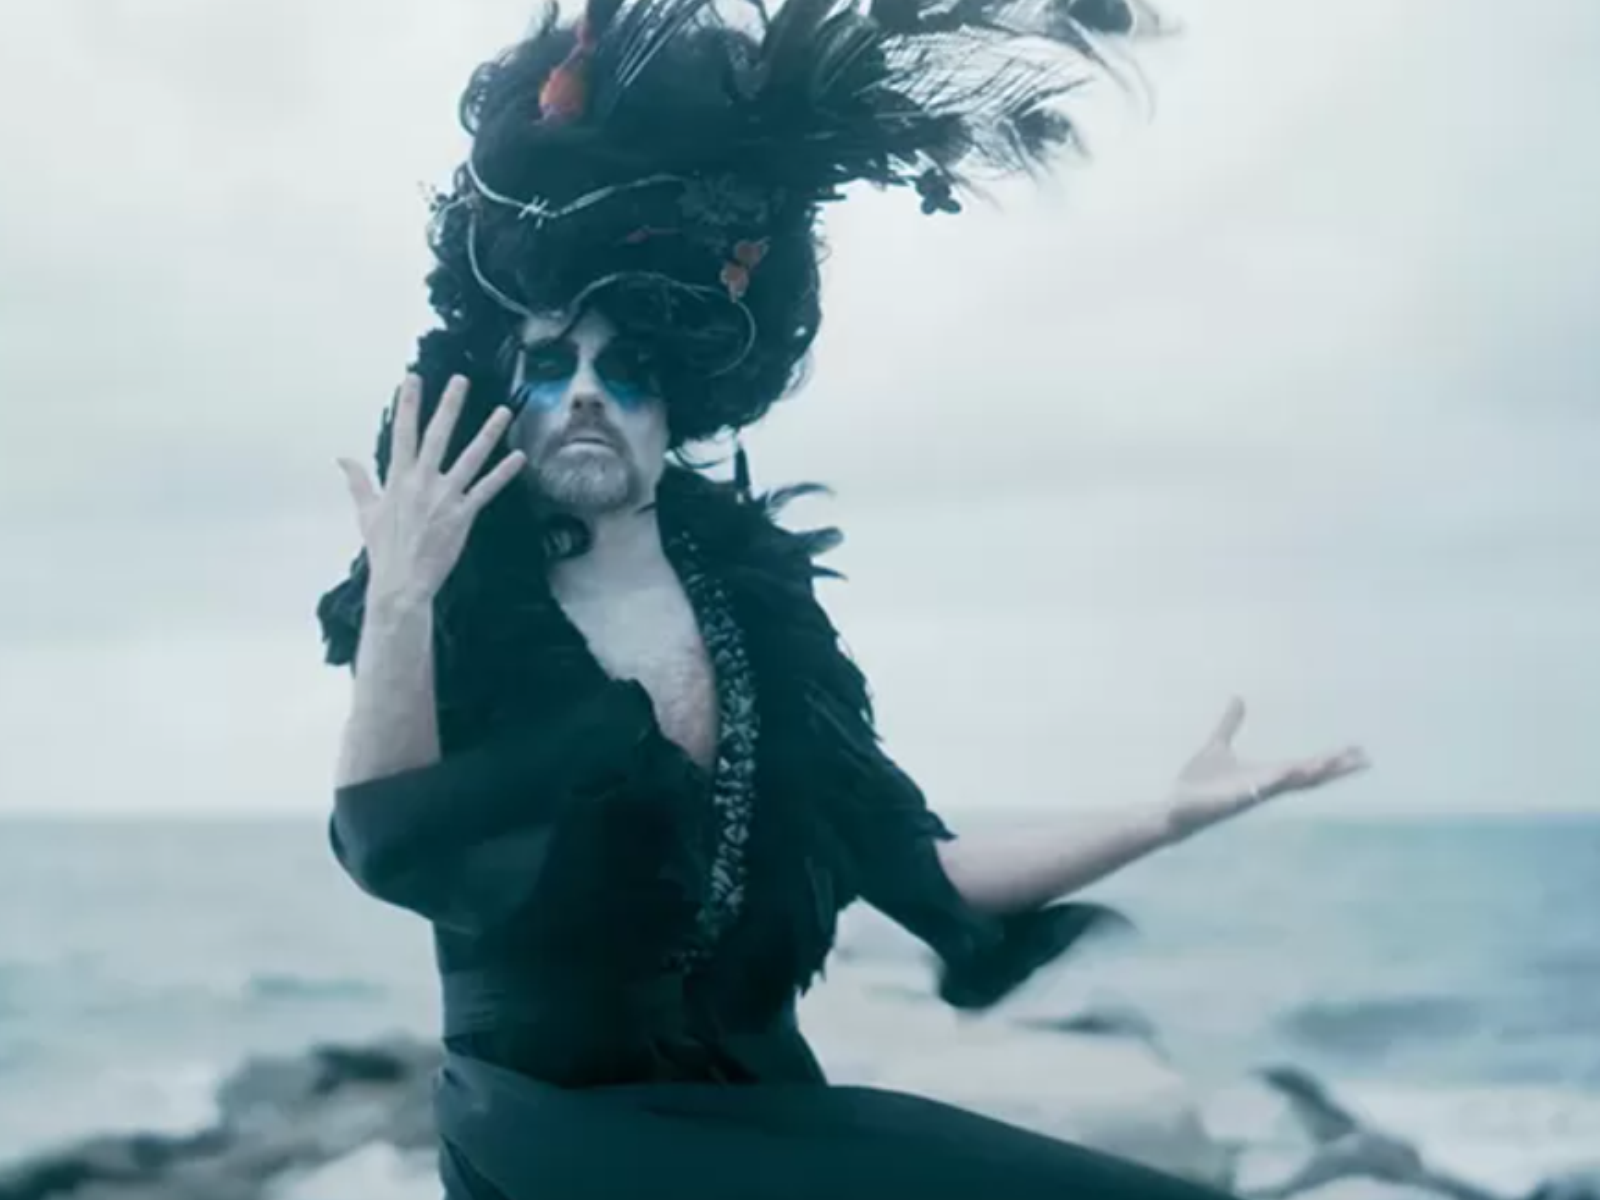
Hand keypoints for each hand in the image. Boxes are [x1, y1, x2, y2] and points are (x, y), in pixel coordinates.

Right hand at [337, 374, 524, 607]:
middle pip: (438, 436)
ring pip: (470, 457)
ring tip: (503, 411)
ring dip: (488, 433)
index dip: (408, 404)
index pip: (403, 432)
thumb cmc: (384, 548)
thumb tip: (342, 458)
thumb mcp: (366, 511)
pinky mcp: (463, 514)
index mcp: (398, 478)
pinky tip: (519, 457)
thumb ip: (358, 481)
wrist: (401, 581)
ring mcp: (445, 497)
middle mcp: (423, 482)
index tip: (413, 379)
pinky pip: (486, 489)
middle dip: (449, 406)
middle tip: (461, 380)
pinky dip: (503, 473)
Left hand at [1164, 698, 1368, 838]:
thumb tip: (1238, 698)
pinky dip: (1273, 782)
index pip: (1306, 766)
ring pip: (1286, 785)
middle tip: (1364, 759)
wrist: (1174, 807)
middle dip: (1334, 769)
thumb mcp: (1217, 745)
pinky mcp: (1231, 802)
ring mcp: (1249, 795)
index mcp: (1264, 774)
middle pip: (1307, 778)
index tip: (1358, 750)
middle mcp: (1263, 787)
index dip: (1331, 759)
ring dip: (1308, 774)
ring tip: (1331, 764)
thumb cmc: (1198, 783)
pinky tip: (1289, 772)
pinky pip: (1256, 791)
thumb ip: (1229, 724)